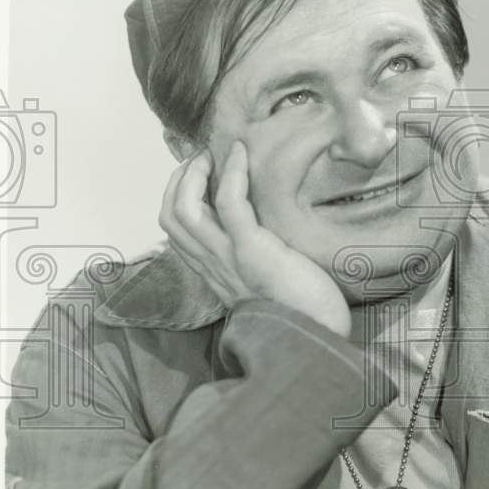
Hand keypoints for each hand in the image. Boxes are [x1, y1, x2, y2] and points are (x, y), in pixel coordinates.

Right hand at [159, 143, 350, 337]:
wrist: (318, 335)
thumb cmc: (304, 309)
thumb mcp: (267, 280)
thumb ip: (254, 260)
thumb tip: (263, 230)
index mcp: (215, 272)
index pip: (177, 232)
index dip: (179, 196)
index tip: (200, 174)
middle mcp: (213, 266)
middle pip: (170, 217)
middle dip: (179, 179)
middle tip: (203, 158)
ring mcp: (228, 259)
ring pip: (184, 209)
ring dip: (195, 173)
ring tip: (215, 154)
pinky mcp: (251, 251)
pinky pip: (229, 204)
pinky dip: (232, 173)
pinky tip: (243, 154)